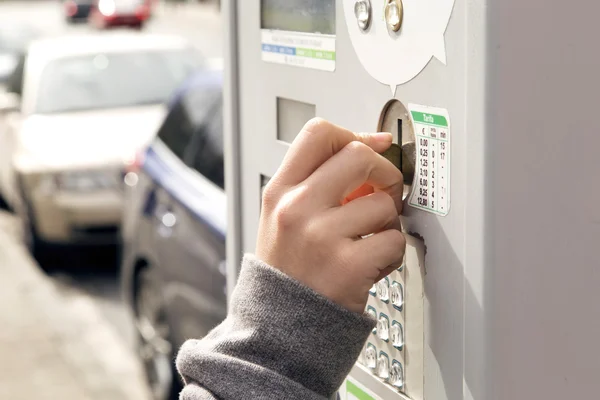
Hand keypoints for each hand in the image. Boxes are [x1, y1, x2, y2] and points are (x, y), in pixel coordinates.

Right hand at [256, 118, 405, 312]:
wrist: (279, 325)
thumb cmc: (288, 269)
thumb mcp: (283, 216)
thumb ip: (318, 181)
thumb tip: (372, 147)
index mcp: (280, 192)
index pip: (318, 133)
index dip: (353, 134)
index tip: (371, 147)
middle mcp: (297, 208)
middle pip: (358, 155)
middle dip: (383, 172)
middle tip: (382, 192)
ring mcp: (321, 237)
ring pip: (383, 203)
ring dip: (387, 221)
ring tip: (369, 240)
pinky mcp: (348, 266)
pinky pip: (393, 240)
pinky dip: (391, 252)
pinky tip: (371, 263)